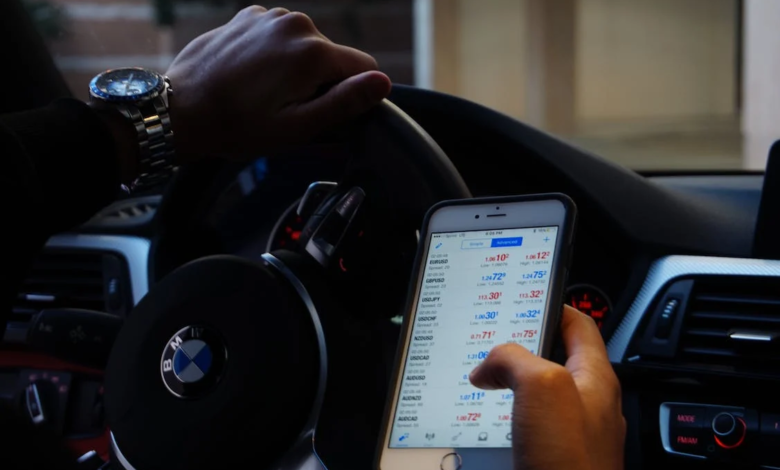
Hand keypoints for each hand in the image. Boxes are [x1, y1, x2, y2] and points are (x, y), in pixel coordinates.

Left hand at [166, 6, 391, 159]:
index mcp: (312, 53)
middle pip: (333, 57)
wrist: (180, 109)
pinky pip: (279, 36)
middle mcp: (295, 24)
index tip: (322, 112)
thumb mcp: (297, 127)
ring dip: (296, 68)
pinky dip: (273, 54)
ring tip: (264, 93)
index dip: (351, 95)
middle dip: (320, 81)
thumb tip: (382, 82)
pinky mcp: (249, 16)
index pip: (364, 68)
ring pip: (307, 46)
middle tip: (286, 108)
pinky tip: (251, 76)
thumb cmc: (237, 126)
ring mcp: (269, 16)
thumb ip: (345, 103)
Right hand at [469, 306, 624, 469]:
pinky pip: (530, 422)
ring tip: (486, 376)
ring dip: (512, 380)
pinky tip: (492, 417)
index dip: (553, 303)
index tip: (526, 294)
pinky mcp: (554, 456)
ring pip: (539, 391)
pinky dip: (509, 412)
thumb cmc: (570, 463)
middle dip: (523, 345)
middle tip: (494, 339)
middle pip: (555, 356)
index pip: (579, 324)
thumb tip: (491, 363)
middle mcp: (587, 402)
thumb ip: (515, 358)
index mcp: (594, 377)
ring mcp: (572, 432)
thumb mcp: (541, 386)